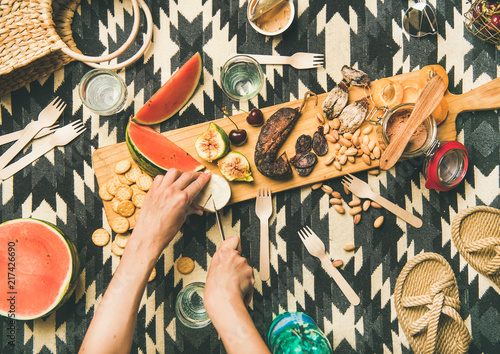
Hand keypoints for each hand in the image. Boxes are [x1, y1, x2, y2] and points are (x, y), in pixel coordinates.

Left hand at [131, 169, 210, 254]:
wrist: (147, 237)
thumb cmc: (164, 232)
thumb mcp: (182, 219)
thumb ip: (190, 209)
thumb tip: (197, 208)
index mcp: (181, 199)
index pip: (196, 184)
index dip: (204, 179)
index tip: (207, 175)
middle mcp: (171, 192)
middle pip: (187, 176)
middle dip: (196, 175)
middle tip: (199, 176)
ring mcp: (160, 190)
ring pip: (173, 172)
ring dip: (181, 173)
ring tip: (183, 177)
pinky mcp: (152, 191)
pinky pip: (160, 177)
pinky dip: (166, 178)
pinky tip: (169, 183)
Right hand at [204, 236, 268, 353]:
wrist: (223, 301)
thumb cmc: (215, 292)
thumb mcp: (212, 273)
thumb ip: (222, 265)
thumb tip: (225, 268)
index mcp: (222, 254)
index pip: (234, 239)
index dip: (236, 245)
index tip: (236, 247)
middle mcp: (234, 256)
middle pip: (240, 258)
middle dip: (238, 267)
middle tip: (232, 278)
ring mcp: (244, 264)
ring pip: (246, 269)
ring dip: (243, 277)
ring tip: (234, 287)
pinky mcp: (251, 273)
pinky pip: (250, 279)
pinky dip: (247, 285)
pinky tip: (239, 291)